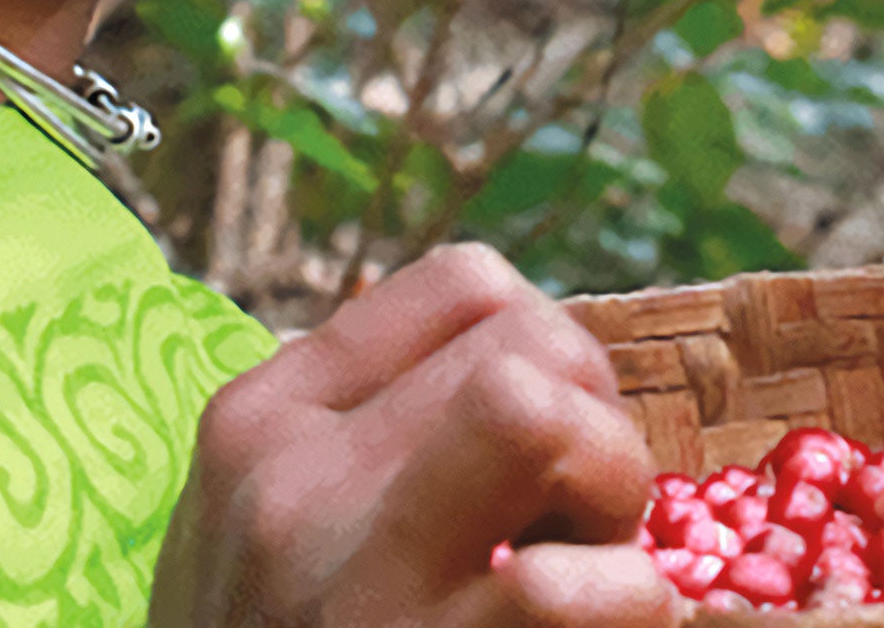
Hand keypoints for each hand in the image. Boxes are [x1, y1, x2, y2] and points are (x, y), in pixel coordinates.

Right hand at [149, 245, 679, 627]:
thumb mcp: (252, 538)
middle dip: (601, 429)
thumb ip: (359, 448)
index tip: (545, 448)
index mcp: (261, 426)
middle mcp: (296, 484)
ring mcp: (360, 583)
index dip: (556, 355)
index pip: (469, 288)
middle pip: (528, 347)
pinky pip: (585, 592)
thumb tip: (529, 376)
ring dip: (617, 509)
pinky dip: (631, 612)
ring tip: (593, 584)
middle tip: (583, 527)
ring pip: (543, 419)